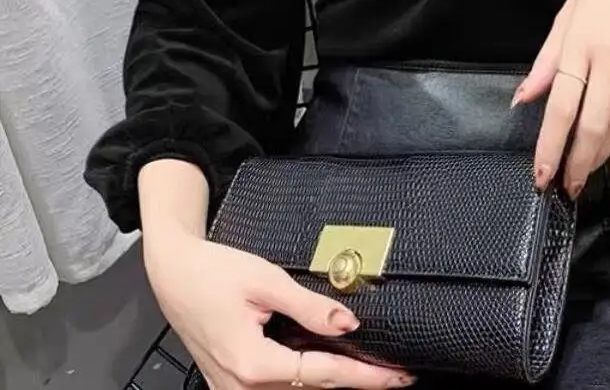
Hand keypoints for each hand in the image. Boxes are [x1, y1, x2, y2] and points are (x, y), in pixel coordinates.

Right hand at [143, 227, 414, 388]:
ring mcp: (233, 389)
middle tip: (395, 375)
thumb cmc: (212, 272)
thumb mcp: (266, 280)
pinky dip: (305, 378)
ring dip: (331, 381)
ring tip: (369, 370)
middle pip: (312, 389)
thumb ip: (309, 306)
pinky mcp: (230, 383)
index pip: (323, 374)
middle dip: (355, 382)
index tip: (396, 375)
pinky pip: (276, 387)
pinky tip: (329, 366)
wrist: (173, 274)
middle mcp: (241, 386)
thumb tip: (348, 323)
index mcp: (253, 364)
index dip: (365, 376)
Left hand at [513, 0, 609, 197]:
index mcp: (580, 42)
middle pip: (593, 124)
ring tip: (588, 172)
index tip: (543, 176)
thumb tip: (523, 100)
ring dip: (603, 156)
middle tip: (567, 186)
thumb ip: (547, 60)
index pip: (562, 105)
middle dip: (577, 162)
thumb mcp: (568, 14)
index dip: (551, 147)